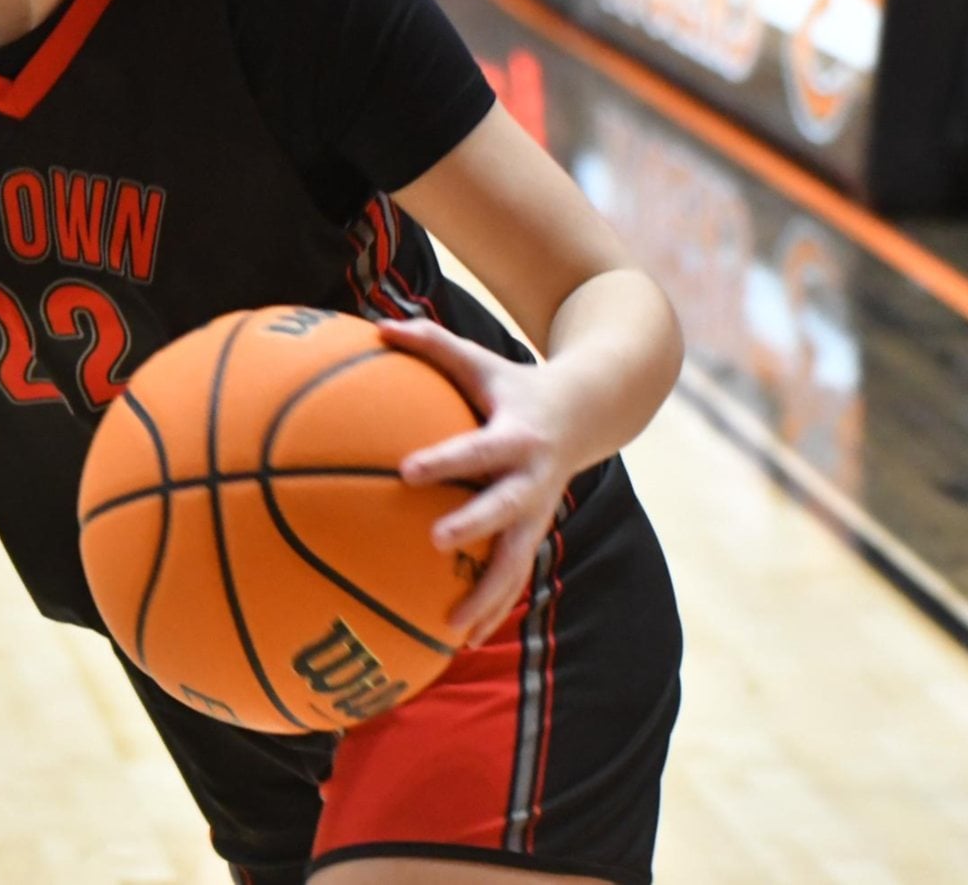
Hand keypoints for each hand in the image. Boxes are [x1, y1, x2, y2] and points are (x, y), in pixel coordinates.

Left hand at [379, 320, 581, 647]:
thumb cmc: (514, 384)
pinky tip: (455, 644)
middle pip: (506, 511)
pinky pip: (512, 577)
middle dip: (475, 527)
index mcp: (517, 435)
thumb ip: (431, 343)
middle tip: (435, 543)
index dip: (448, 459)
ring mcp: (538, 513)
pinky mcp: (534, 534)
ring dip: (488, 598)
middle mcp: (532, 479)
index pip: (479, 449)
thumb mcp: (480, 360)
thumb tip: (378, 323)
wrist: (589, 410)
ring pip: (516, 562)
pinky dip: (489, 611)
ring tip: (451, 631)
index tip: (407, 469)